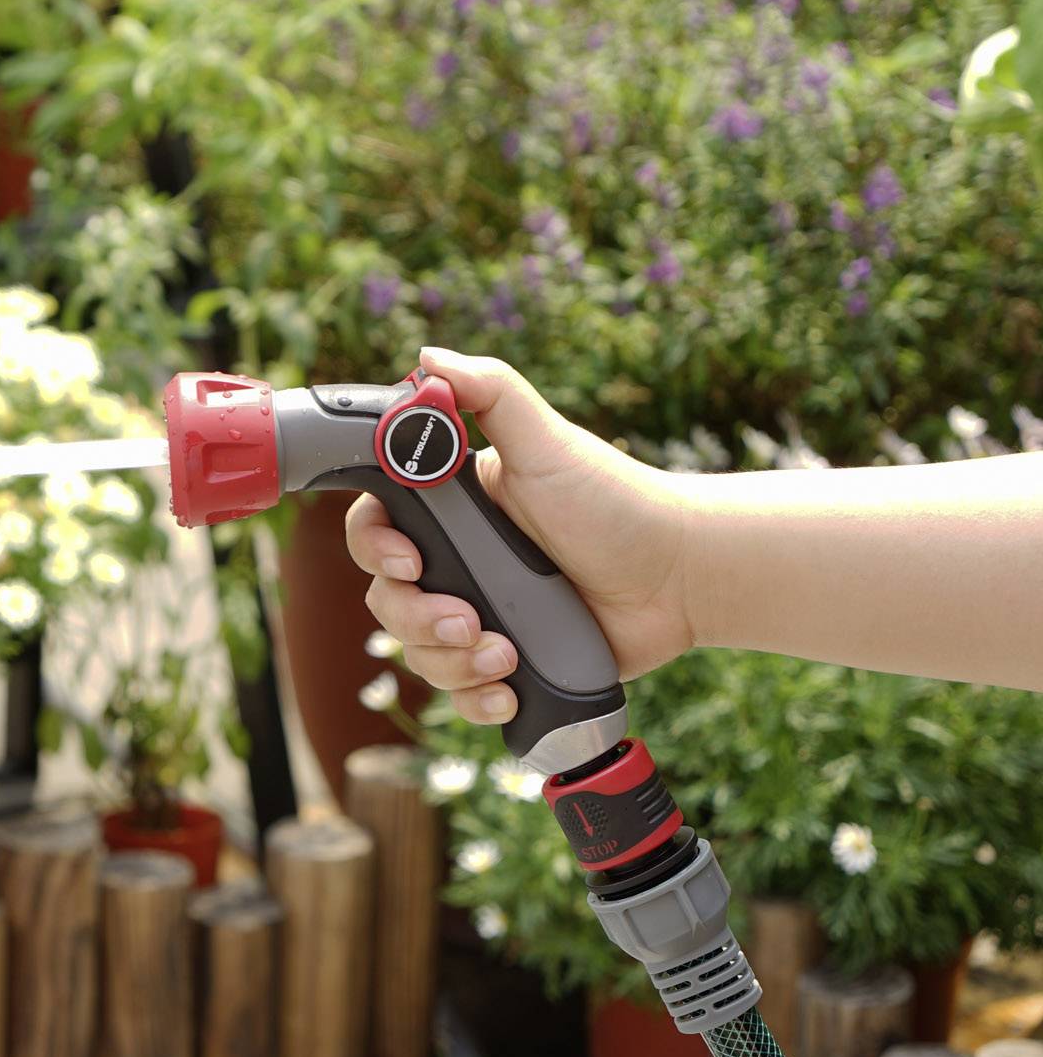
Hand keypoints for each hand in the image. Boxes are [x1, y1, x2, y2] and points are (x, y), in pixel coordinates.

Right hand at [345, 347, 698, 723]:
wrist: (681, 578)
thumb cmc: (616, 502)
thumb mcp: (548, 443)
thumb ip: (490, 393)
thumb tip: (429, 357)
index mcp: (451, 509)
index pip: (375, 528)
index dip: (377, 550)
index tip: (410, 562)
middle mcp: (456, 561)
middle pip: (387, 599)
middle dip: (419, 619)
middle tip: (470, 621)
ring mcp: (479, 613)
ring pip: (418, 650)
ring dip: (452, 662)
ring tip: (505, 655)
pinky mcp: (507, 661)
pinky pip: (460, 691)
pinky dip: (475, 699)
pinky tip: (506, 691)